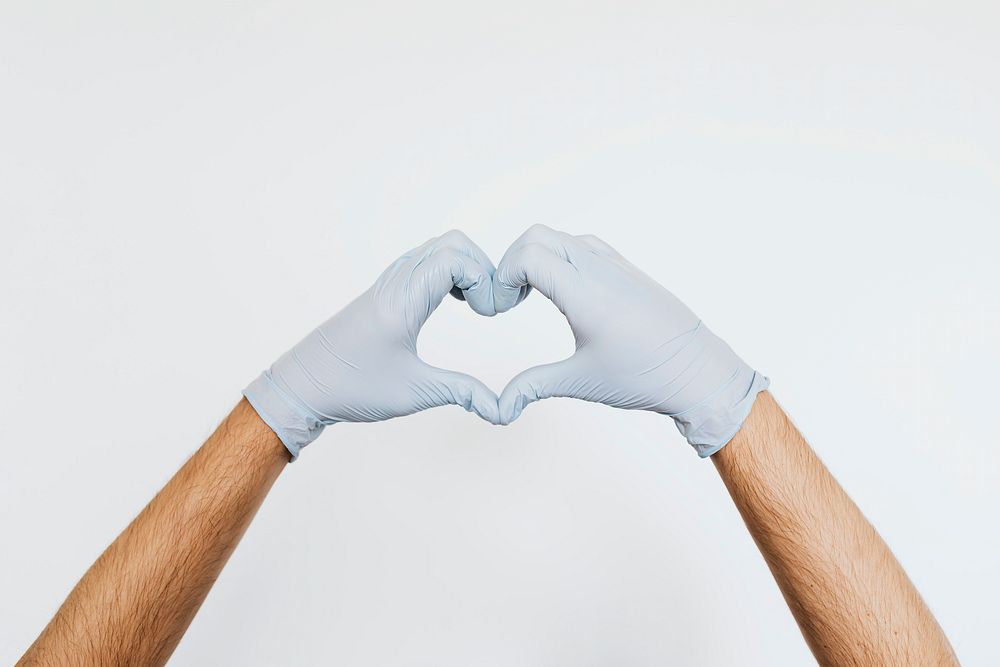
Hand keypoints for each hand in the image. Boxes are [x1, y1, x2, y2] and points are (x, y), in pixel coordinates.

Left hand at [244, 230, 502, 459]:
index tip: (490, 314)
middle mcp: (396, 283)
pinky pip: (424, 262)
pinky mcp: (384, 291)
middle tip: (490, 307)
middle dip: (482, 269)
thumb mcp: (413, 393)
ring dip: (466, 269)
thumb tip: (502, 409)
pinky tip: (453, 303)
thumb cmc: (350, 388)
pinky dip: (448, 272)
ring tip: (476, 306)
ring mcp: (388, 283)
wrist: (301, 387)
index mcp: (403, 302)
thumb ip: (462, 393)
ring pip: (437, 249)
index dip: (484, 279)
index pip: (454, 259)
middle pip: (452, 244)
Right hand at [492, 224, 767, 455]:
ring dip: (537, 256)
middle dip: (512, 261)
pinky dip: (562, 257)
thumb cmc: (645, 378)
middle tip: (510, 299)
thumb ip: (532, 386)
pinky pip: (585, 245)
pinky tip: (563, 293)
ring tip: (532, 295)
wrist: (699, 374)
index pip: (528, 256)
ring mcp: (617, 266)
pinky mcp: (628, 270)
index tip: (501, 308)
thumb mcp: (581, 383)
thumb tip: (499, 407)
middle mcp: (601, 271)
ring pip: (562, 237)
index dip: (502, 277)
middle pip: (538, 236)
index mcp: (587, 295)